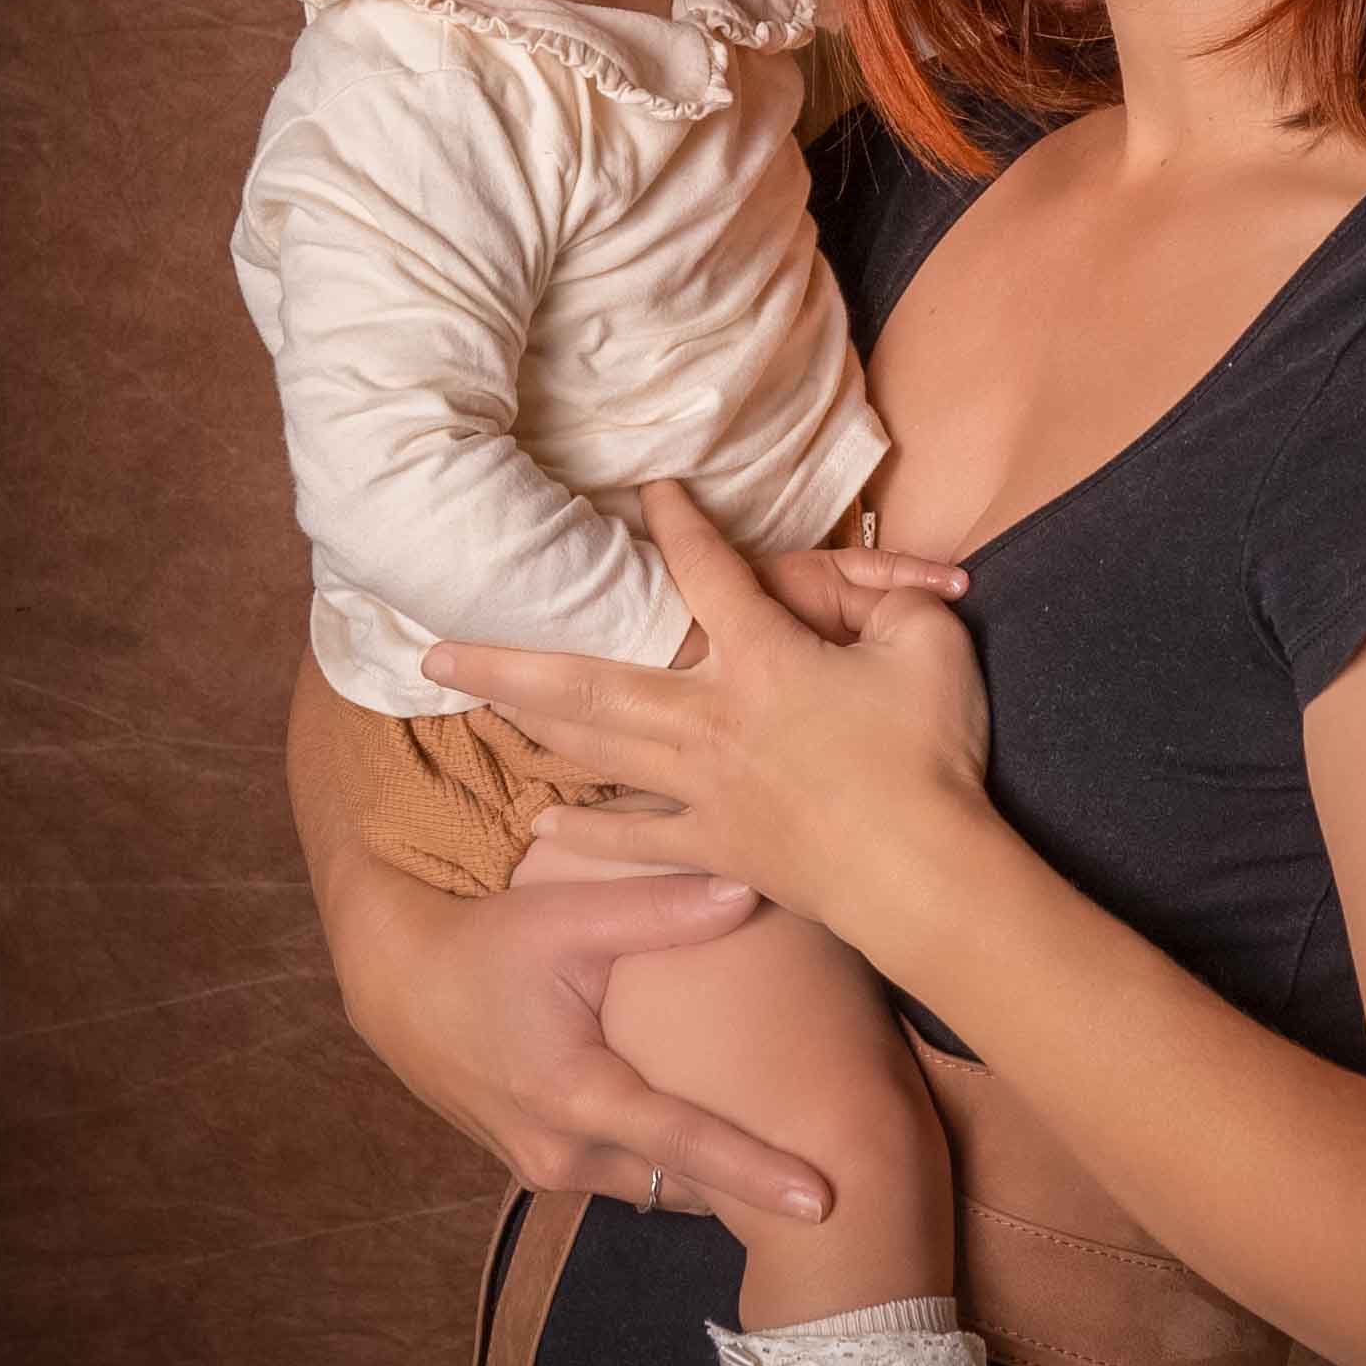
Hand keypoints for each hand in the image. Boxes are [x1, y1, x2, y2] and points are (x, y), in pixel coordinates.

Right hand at [325, 829, 833, 1220]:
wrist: (398, 984)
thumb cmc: (483, 945)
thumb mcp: (567, 917)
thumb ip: (660, 908)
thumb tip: (750, 890)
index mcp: (575, 1094)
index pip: (685, 1143)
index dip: (758, 1171)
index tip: (826, 1198)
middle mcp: (563, 1150)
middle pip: (678, 1178)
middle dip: (747, 1185)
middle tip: (833, 1176)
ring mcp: (547, 1166)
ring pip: (650, 1180)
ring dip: (706, 1175)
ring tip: (788, 1162)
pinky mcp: (539, 1160)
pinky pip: (621, 1170)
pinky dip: (665, 1159)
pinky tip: (710, 1136)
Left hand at [426, 479, 997, 941]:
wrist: (924, 874)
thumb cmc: (929, 753)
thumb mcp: (928, 645)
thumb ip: (896, 599)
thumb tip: (893, 581)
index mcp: (759, 658)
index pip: (704, 574)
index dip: (678, 526)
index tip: (650, 490)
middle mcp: (708, 719)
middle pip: (590, 679)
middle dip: (510, 657)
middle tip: (436, 645)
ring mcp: (702, 789)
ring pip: (594, 748)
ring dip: (527, 722)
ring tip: (471, 703)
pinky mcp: (716, 846)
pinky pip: (634, 838)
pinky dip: (584, 832)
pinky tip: (540, 824)